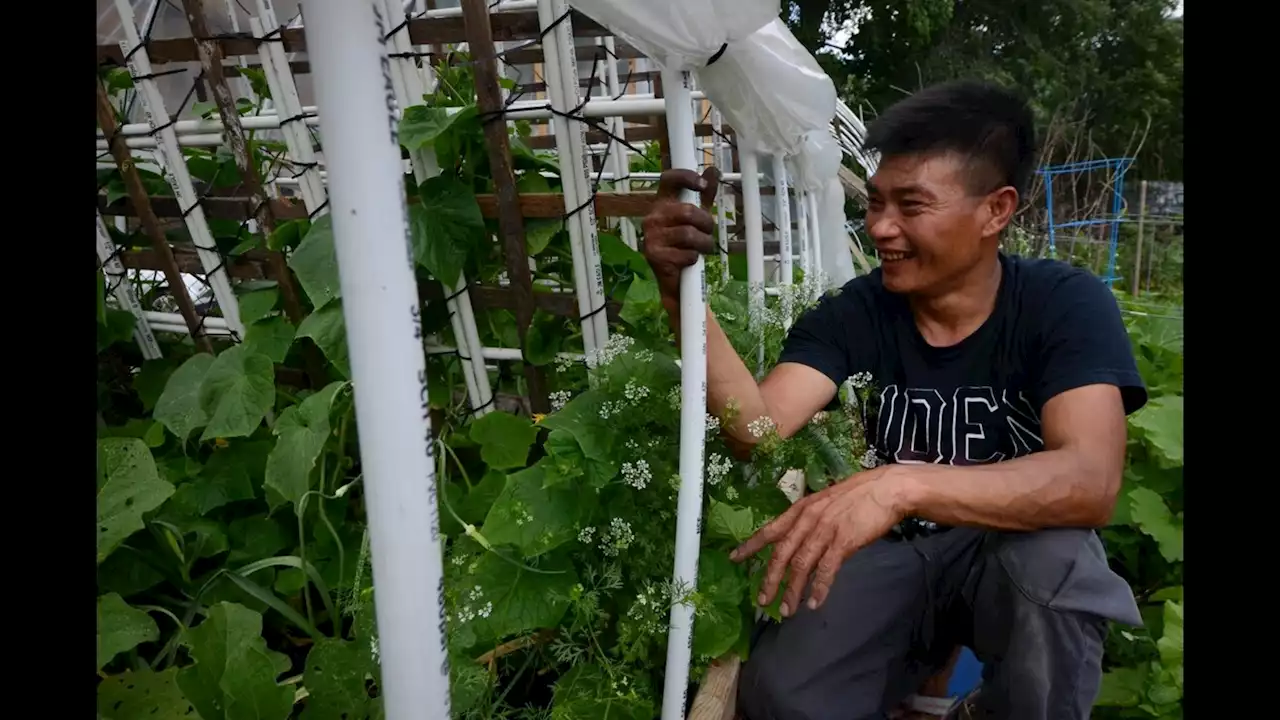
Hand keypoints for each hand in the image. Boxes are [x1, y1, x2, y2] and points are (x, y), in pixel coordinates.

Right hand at [640, 167, 720, 302]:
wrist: (675, 281)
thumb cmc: (684, 246)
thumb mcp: (696, 219)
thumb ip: (704, 196)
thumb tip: (713, 170)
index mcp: (662, 204)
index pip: (669, 179)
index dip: (686, 177)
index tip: (701, 184)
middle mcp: (653, 217)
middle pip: (688, 211)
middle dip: (705, 224)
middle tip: (707, 232)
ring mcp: (651, 236)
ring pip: (689, 234)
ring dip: (703, 244)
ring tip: (701, 249)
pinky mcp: (654, 255)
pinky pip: (686, 253)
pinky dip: (694, 258)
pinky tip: (689, 261)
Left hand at [730, 467, 911, 615]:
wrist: (887, 489)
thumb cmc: (859, 495)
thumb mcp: (826, 502)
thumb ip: (811, 520)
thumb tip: (801, 539)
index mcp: (801, 509)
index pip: (770, 530)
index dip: (751, 546)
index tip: (734, 558)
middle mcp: (808, 520)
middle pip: (781, 553)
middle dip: (770, 579)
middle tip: (762, 600)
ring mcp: (824, 530)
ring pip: (800, 565)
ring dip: (792, 590)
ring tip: (786, 609)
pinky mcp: (843, 541)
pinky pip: (826, 570)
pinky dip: (819, 588)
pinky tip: (814, 603)